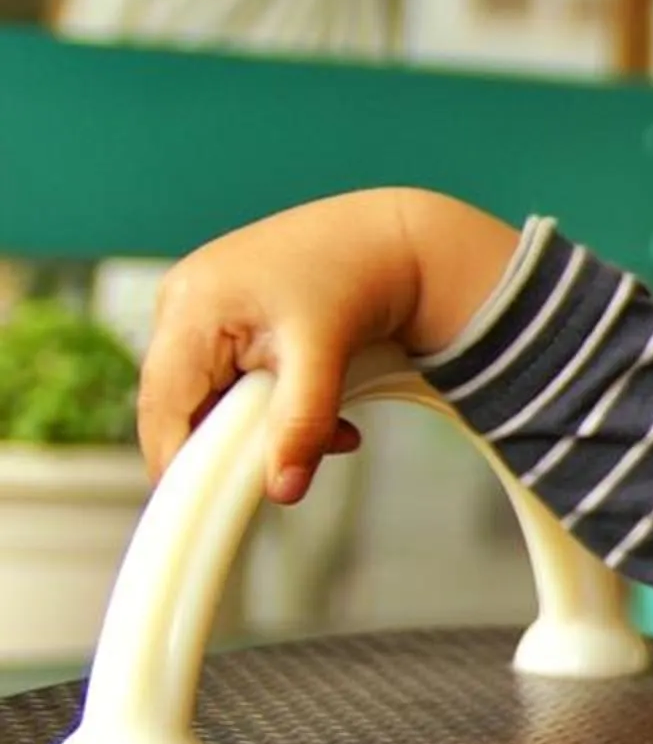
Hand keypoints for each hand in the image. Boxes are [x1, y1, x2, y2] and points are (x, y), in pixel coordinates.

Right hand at [133, 189, 528, 506]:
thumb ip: (301, 423)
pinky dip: (272, 403)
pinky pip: (231, 376)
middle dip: (234, 443)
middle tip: (294, 465)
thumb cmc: (362, 276)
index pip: (163, 406)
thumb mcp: (327, 352)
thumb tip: (281, 491)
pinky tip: (330, 413)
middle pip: (181, 404)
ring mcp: (201, 305)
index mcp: (193, 306)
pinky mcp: (226, 313)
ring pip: (211, 395)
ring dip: (264, 424)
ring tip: (335, 430)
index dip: (179, 462)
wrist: (399, 237)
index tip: (210, 506)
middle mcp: (183, 301)